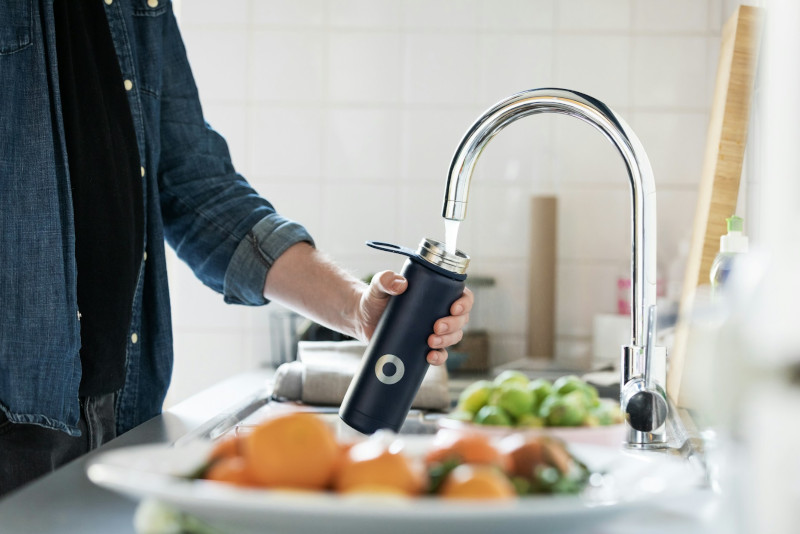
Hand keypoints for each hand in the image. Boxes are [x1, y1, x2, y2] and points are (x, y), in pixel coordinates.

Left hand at [354, 270, 473, 365]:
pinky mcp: (424, 347)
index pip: (462, 296)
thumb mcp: (378, 286)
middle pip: (461, 320)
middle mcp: (440, 312)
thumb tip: (399, 284)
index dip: (465, 303)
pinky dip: (439, 358)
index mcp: (438, 293)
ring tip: (431, 342)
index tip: (454, 308)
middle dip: (453, 325)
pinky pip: (440, 354)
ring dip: (448, 341)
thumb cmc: (375, 298)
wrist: (362, 319)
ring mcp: (433, 331)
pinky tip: (430, 357)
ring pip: (454, 337)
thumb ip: (385, 280)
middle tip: (436, 327)